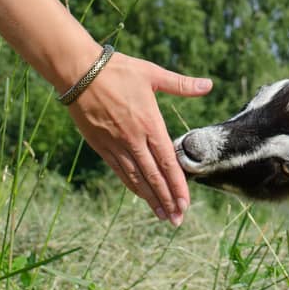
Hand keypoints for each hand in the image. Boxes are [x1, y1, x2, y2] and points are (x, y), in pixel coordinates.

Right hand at [64, 51, 212, 224]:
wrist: (79, 72)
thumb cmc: (118, 70)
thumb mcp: (152, 74)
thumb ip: (182, 84)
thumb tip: (209, 84)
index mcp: (149, 123)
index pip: (167, 162)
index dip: (177, 185)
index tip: (186, 204)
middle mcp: (133, 139)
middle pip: (153, 176)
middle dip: (167, 200)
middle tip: (178, 219)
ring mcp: (115, 145)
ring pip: (136, 178)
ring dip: (150, 199)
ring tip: (162, 215)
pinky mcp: (100, 146)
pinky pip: (119, 171)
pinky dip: (132, 185)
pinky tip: (141, 195)